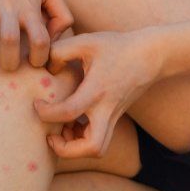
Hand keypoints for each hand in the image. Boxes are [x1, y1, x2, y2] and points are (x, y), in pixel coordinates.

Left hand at [34, 31, 157, 157]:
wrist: (151, 55)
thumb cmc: (117, 46)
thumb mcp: (86, 41)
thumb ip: (59, 51)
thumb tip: (47, 70)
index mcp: (96, 91)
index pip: (68, 112)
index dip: (46, 113)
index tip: (38, 104)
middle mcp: (106, 110)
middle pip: (93, 148)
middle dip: (67, 149)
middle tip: (51, 136)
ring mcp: (113, 117)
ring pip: (98, 149)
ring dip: (75, 148)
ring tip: (60, 131)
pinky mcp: (114, 118)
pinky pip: (99, 141)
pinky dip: (82, 140)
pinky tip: (71, 124)